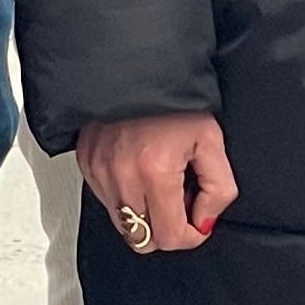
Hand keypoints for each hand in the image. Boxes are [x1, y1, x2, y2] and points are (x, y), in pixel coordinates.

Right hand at [81, 112, 234, 251]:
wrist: (136, 65)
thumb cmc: (175, 97)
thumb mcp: (211, 139)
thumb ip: (218, 188)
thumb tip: (205, 222)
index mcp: (155, 170)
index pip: (169, 237)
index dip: (191, 235)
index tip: (198, 221)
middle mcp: (121, 175)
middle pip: (143, 239)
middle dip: (166, 227)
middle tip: (179, 197)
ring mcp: (98, 171)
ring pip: (123, 224)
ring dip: (145, 213)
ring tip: (159, 181)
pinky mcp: (86, 164)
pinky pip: (107, 201)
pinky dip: (126, 195)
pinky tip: (140, 170)